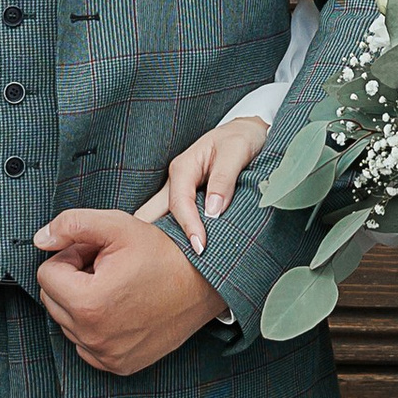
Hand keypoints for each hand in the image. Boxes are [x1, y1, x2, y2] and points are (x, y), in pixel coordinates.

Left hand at [33, 209, 228, 375]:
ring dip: (82, 302)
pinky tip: (119, 309)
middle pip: (52, 300)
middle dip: (72, 279)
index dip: (69, 256)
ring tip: (115, 286)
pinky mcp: (118, 365)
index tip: (95, 252)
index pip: (46, 274)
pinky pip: (85, 345)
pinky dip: (94, 327)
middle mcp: (93, 336)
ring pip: (67, 323)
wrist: (205, 284)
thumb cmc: (164, 253)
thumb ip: (71, 225)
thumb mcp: (117, 225)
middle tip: (105, 266)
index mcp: (88, 302)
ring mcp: (106, 355)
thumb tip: (40, 240)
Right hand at [136, 114, 273, 255]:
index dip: (188, 227)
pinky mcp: (186, 198)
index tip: (200, 248)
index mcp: (183, 167)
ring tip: (166, 265)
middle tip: (159, 264)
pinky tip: (177, 253)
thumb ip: (223, 179)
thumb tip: (212, 211)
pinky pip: (173, 218)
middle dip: (151, 237)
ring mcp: (177, 190)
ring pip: (159, 218)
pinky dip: (173, 234)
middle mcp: (175, 180)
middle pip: (153, 213)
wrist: (246, 131)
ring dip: (161, 238)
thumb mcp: (236, 151)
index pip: (179, 203)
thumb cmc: (242, 138)